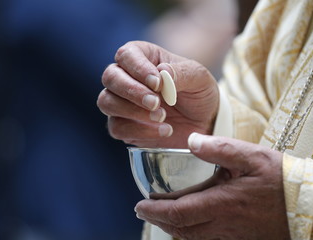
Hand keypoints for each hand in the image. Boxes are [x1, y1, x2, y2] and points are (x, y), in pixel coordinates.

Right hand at [97, 41, 218, 147]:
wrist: (205, 123)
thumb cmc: (199, 93)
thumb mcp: (199, 78)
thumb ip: (181, 73)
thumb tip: (161, 72)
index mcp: (144, 58)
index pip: (127, 54)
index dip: (138, 68)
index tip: (157, 83)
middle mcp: (128, 78)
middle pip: (110, 77)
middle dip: (132, 91)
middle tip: (156, 103)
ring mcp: (123, 103)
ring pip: (106, 102)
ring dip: (133, 110)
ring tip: (162, 116)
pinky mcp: (125, 127)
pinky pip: (117, 128)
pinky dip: (140, 131)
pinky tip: (164, 130)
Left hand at [135, 133, 290, 239]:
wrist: (306, 204)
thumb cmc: (279, 178)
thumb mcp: (251, 155)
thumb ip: (219, 148)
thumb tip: (192, 139)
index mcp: (221, 202)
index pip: (178, 213)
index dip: (155, 211)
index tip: (140, 204)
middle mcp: (222, 224)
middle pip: (180, 229)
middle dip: (158, 220)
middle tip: (145, 209)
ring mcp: (230, 236)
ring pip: (191, 238)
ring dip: (172, 228)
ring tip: (161, 215)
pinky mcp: (239, 239)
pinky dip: (190, 234)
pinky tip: (189, 224)